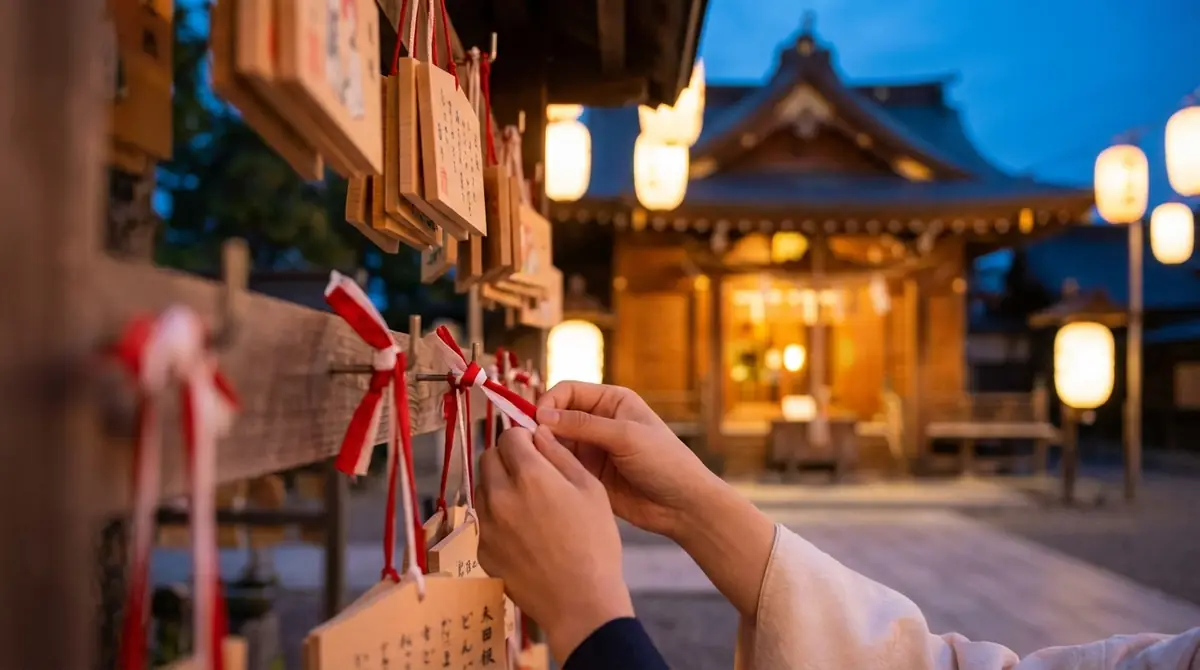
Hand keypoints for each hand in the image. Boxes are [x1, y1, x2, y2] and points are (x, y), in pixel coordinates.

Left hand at [476, 425, 633, 662]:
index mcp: (529, 476)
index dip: (523, 438)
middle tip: (530, 474)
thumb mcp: (590, 489)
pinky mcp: (482, 550)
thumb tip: (539, 434)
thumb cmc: (594, 543)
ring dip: (499, 486)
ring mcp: (487, 525)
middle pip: (488, 458)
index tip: (535, 449)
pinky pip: (484, 521)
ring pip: (482, 488)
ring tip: (528, 505)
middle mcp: (500, 496)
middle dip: (506, 458)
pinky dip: (498, 518)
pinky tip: (524, 534)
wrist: (580, 602)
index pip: (508, 436)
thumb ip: (560, 455)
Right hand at [536, 382, 724, 539]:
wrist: (683, 506)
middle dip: (541, 426)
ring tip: (533, 460)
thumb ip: (584, 425)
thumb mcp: (626, 436)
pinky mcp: (588, 474)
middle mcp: (599, 421)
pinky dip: (550, 467)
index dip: (549, 402)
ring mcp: (592, 449)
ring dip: (543, 448)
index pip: (568, 391)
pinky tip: (544, 475)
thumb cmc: (665, 462)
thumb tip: (542, 416)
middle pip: (557, 415)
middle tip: (527, 443)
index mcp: (612, 401)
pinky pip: (561, 465)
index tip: (536, 420)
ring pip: (555, 442)